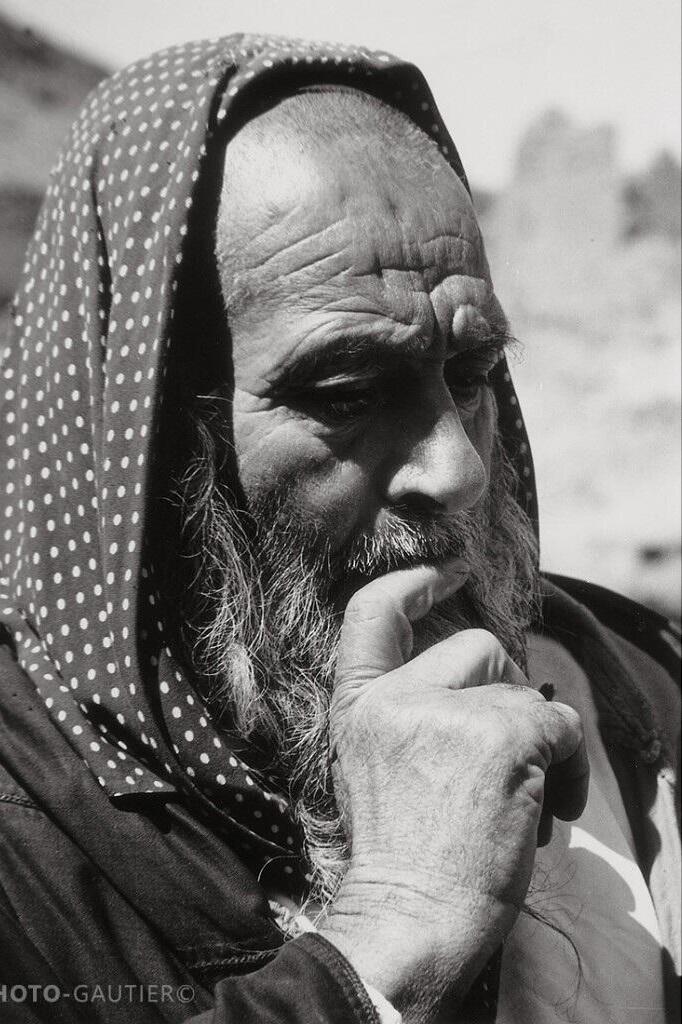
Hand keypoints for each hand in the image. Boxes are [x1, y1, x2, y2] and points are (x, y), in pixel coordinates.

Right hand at [320, 560, 587, 1019]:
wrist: (410, 920)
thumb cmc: (400, 855)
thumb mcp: (374, 763)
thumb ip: (409, 708)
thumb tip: (482, 677)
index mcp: (358, 703)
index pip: (372, 611)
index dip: (413, 581)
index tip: (446, 570)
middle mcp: (396, 696)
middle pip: (477, 646)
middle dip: (502, 691)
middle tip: (503, 750)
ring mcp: (447, 712)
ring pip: (524, 690)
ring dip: (537, 739)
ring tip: (523, 796)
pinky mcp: (502, 737)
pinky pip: (562, 723)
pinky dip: (571, 764)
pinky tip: (554, 806)